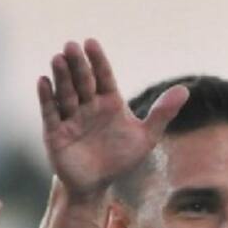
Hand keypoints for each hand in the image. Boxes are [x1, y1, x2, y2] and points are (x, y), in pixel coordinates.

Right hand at [39, 39, 187, 201]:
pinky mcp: (55, 132)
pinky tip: (43, 81)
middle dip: (77, 65)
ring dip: (61, 76)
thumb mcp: (146, 137)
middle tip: (70, 45)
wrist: (97, 185)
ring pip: (65, 93)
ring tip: (57, 58)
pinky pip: (50, 112)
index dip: (97, 60)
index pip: (103, 76)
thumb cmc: (121, 158)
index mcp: (109, 101)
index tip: (91, 42)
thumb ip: (162, 113)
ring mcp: (70, 117)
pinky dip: (46, 97)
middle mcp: (88, 105)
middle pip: (83, 81)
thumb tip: (185, 90)